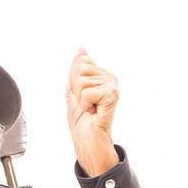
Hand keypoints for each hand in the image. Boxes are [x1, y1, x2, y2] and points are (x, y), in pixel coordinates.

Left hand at [65, 46, 119, 176]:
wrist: (88, 139)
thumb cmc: (82, 120)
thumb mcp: (74, 89)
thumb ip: (77, 68)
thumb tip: (81, 48)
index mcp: (102, 75)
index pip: (81, 62)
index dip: (74, 81)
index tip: (83, 97)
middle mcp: (110, 78)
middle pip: (80, 68)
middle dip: (76, 89)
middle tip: (86, 104)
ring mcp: (112, 85)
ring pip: (81, 80)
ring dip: (80, 99)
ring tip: (90, 108)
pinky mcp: (112, 94)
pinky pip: (86, 92)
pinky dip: (85, 105)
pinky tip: (94, 111)